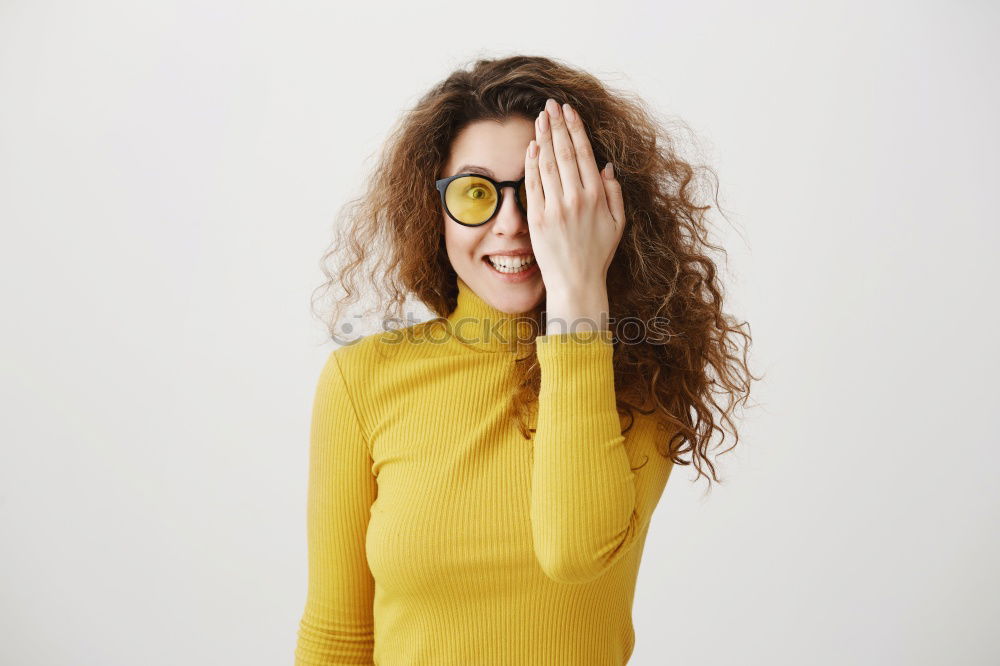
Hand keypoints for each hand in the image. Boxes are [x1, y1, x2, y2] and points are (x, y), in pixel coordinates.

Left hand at [524, 98, 625, 299]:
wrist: (576, 282)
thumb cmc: (598, 254)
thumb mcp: (617, 223)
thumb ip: (614, 192)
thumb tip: (606, 165)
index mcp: (597, 196)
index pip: (583, 153)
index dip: (575, 128)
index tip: (569, 110)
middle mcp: (576, 199)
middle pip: (563, 152)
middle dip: (557, 125)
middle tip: (551, 105)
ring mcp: (555, 208)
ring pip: (547, 164)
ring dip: (543, 137)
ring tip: (540, 117)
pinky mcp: (538, 218)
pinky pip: (533, 184)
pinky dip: (532, 163)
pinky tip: (531, 146)